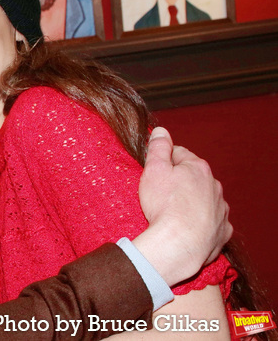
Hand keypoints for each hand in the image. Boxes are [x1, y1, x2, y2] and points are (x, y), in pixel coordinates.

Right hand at [132, 127, 231, 285]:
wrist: (178, 244)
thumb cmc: (164, 206)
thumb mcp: (154, 169)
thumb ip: (158, 148)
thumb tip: (161, 131)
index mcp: (198, 168)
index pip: (178, 155)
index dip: (163, 162)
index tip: (154, 173)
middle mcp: (214, 186)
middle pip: (193, 177)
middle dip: (178, 182)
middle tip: (160, 195)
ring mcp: (220, 210)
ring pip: (203, 199)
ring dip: (190, 202)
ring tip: (172, 214)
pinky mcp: (222, 231)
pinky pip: (211, 222)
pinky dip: (200, 223)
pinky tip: (187, 229)